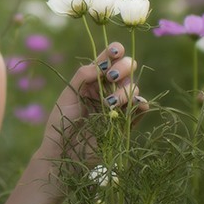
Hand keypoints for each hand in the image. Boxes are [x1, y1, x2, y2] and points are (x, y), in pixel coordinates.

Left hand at [44, 41, 147, 163]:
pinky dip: (141, 104)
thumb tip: (101, 65)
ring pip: (133, 87)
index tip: (116, 51)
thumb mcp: (67, 96)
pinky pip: (140, 110)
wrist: (64, 152)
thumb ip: (82, 76)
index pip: (109, 59)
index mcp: (93, 78)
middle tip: (111, 77)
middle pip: (127, 69)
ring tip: (109, 104)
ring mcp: (118, 105)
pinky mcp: (125, 122)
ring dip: (125, 91)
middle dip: (124, 67)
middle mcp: (107, 88)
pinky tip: (137, 105)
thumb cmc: (61, 122)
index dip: (115, 50)